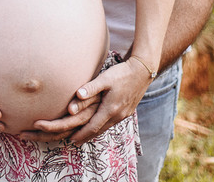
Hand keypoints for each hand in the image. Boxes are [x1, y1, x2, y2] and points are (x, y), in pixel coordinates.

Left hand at [24, 59, 149, 143]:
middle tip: (74, 142)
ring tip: (84, 136)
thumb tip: (77, 95)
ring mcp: (124, 114)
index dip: (81, 134)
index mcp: (111, 109)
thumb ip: (90, 88)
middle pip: (99, 130)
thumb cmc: (122, 73)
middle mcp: (118, 115)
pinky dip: (103, 126)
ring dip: (94, 132)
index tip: (71, 140)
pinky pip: (112, 123)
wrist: (143, 71)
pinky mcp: (128, 111)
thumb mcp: (105, 79)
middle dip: (86, 137)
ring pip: (106, 127)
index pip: (93, 127)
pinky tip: (100, 125)